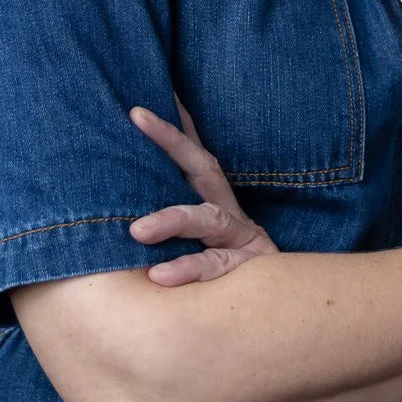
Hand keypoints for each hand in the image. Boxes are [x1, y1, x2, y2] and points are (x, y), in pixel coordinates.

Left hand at [127, 94, 279, 285]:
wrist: (281, 306)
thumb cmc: (228, 271)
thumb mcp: (201, 240)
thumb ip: (172, 223)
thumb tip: (120, 213)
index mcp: (214, 199)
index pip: (192, 153)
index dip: (174, 121)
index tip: (144, 95)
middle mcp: (227, 211)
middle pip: (201, 165)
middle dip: (170, 138)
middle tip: (137, 115)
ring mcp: (239, 238)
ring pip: (207, 219)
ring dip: (172, 220)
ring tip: (137, 231)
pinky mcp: (244, 270)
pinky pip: (214, 267)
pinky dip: (187, 269)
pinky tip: (159, 276)